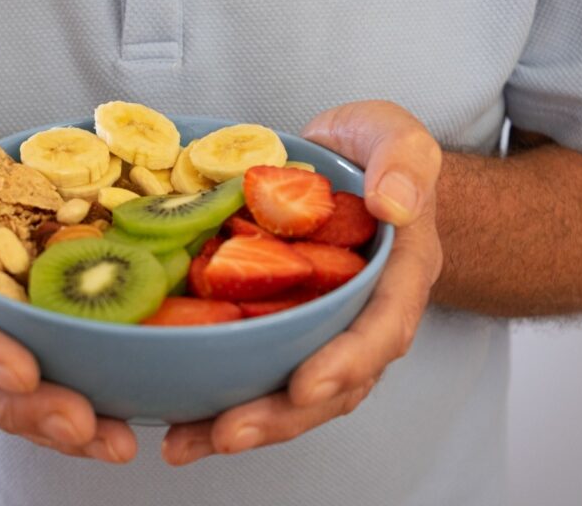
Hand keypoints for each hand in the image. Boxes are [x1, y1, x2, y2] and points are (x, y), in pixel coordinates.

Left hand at [161, 100, 442, 464]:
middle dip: (281, 415)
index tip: (305, 388)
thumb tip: (394, 204)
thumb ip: (405, 162)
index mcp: (396, 279)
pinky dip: (219, 395)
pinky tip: (176, 416)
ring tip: (187, 444)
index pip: (381, 331)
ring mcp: (320, 327)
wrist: (350, 162)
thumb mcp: (397, 136)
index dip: (346, 365)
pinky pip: (257, 367)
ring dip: (243, 423)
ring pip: (291, 392)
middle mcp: (360, 317)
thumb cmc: (377, 151)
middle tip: (226, 433)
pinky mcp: (280, 323)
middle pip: (332, 385)